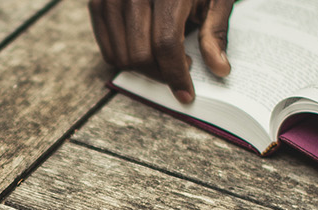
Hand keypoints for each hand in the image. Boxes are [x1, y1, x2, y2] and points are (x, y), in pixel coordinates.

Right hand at [88, 0, 233, 102]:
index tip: (186, 93)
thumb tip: (219, 69)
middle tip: (180, 66)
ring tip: (165, 54)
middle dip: (161, 73)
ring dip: (145, 67)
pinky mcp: (97, 3)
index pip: (166, 44)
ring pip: (122, 56)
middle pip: (140, 54)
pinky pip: (107, 49)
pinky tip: (146, 47)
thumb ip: (214, 31)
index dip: (176, 75)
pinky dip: (126, 58)